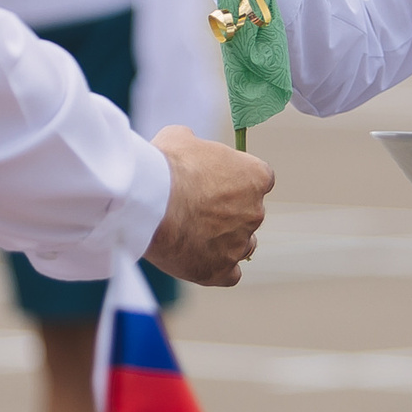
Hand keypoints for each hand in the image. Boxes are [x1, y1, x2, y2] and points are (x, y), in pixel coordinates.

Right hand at [143, 124, 273, 285]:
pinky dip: (217, 267)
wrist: (150, 201)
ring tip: (194, 234)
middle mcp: (255, 211)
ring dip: (226, 241)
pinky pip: (229, 274)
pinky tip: (198, 259)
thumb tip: (191, 146)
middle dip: (229, 211)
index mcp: (256, 176)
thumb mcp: (181, 137)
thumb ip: (197, 145)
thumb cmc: (167, 164)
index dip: (238, 180)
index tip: (217, 181)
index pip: (260, 179)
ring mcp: (239, 244)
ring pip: (243, 245)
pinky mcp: (221, 271)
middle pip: (250, 213)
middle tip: (196, 208)